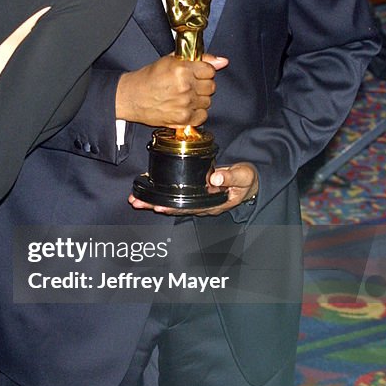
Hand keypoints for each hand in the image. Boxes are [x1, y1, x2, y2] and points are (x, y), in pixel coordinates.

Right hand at [116, 54, 227, 128]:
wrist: (132, 97)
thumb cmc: (149, 78)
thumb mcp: (171, 61)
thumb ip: (199, 59)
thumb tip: (223, 61)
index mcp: (182, 69)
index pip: (210, 71)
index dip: (203, 72)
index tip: (196, 75)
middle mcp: (185, 86)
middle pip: (211, 86)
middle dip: (202, 86)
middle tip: (188, 86)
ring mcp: (185, 103)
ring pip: (207, 101)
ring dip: (199, 100)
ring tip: (184, 97)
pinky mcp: (183, 118)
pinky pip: (203, 116)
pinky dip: (196, 113)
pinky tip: (185, 108)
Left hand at [129, 162, 257, 215]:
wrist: (249, 183)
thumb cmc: (246, 181)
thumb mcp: (244, 177)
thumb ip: (231, 177)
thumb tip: (215, 177)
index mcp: (213, 204)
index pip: (190, 208)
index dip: (174, 208)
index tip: (159, 207)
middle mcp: (202, 205)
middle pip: (176, 208)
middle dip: (156, 206)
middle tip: (137, 203)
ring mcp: (197, 200)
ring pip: (173, 204)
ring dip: (154, 202)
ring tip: (136, 200)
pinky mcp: (194, 193)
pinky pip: (175, 196)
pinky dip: (161, 193)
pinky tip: (148, 191)